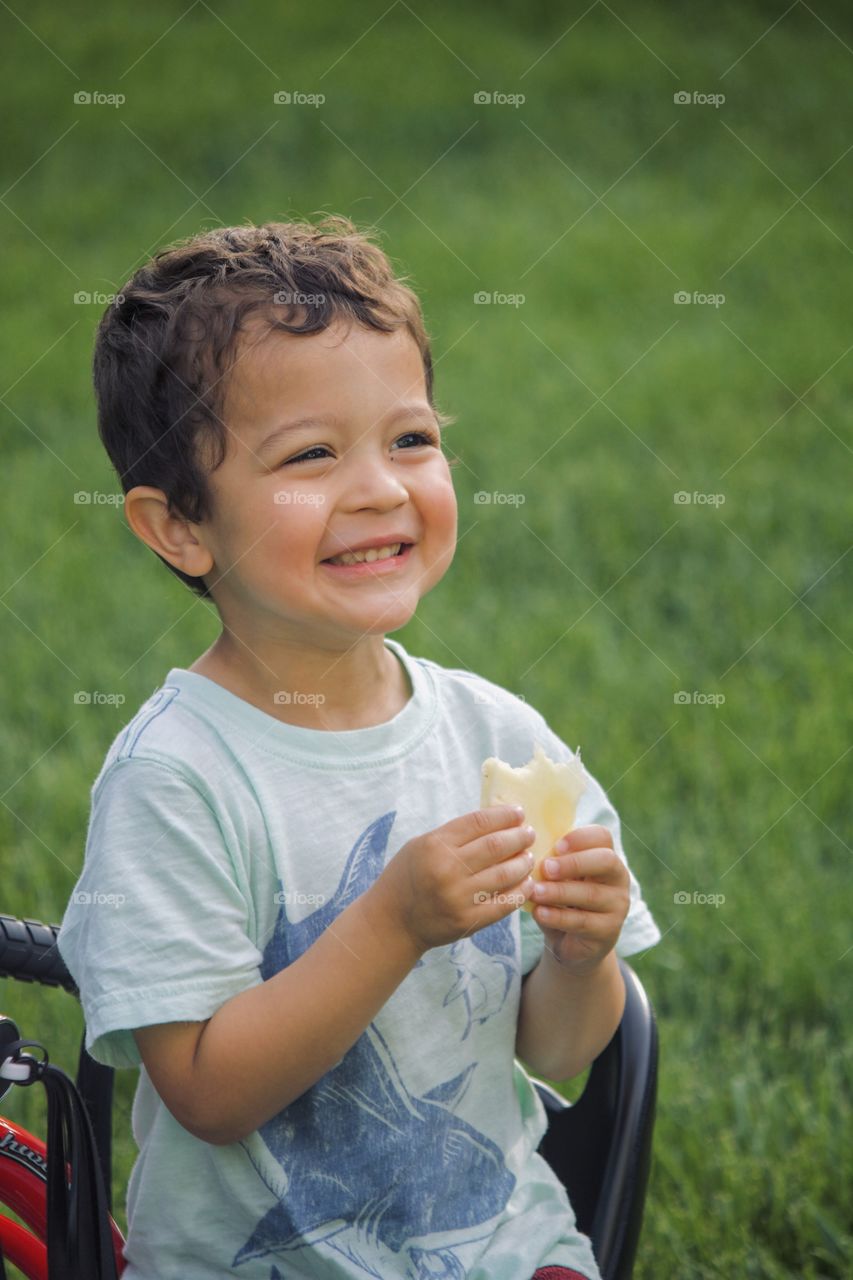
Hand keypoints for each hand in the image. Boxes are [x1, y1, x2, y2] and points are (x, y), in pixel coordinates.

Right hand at [373, 805, 537, 953]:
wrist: (392, 921)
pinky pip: (504, 904)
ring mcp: (458, 898)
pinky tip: (527, 883)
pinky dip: (521, 891)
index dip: (504, 816)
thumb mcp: (422, 845)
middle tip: (529, 834)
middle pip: (496, 846)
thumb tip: (495, 822)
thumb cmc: (407, 877)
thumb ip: (454, 835)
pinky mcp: (467, 921)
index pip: (479, 822)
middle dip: (519, 837)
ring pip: (505, 874)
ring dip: (523, 863)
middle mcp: (447, 870)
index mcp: (435, 845)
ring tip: (528, 857)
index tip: (519, 813)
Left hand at [528, 825, 629, 974]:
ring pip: (590, 894)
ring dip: (559, 892)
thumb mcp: (558, 879)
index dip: (580, 837)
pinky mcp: (608, 931)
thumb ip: (551, 863)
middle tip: (545, 868)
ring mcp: (617, 905)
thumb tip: (526, 848)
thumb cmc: (562, 900)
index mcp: (605, 856)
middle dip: (573, 863)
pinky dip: (558, 916)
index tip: (556, 846)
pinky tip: (540, 912)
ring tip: (535, 892)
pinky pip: (582, 921)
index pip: (602, 837)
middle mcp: (617, 878)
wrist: (571, 943)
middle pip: (605, 861)